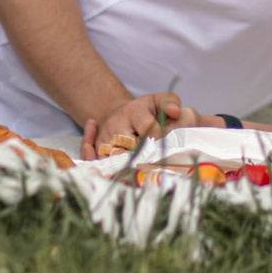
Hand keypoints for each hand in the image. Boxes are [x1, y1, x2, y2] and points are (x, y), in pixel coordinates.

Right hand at [80, 90, 206, 160]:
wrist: (119, 114)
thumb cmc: (145, 111)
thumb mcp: (158, 101)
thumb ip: (170, 103)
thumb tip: (175, 111)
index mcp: (134, 111)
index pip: (147, 127)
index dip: (158, 139)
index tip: (166, 146)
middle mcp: (116, 123)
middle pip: (129, 146)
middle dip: (142, 156)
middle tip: (153, 165)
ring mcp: (104, 136)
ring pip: (113, 157)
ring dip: (125, 166)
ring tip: (137, 171)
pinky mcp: (96, 148)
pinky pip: (96, 160)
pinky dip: (104, 167)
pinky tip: (115, 169)